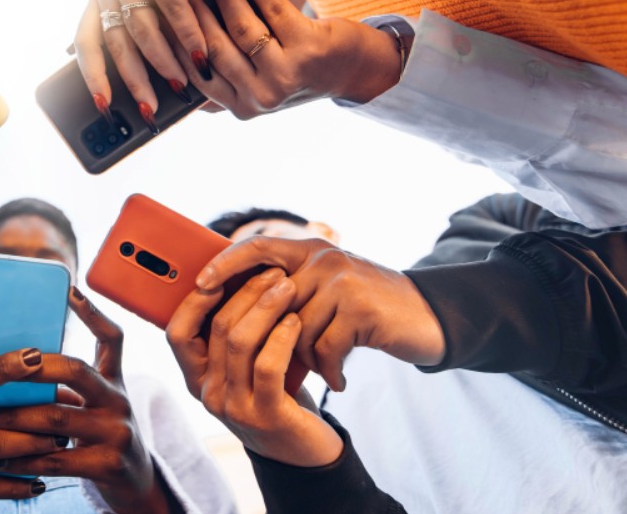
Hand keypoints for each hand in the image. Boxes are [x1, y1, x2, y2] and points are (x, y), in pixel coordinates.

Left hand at [0, 288, 174, 513]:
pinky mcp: (108, 465)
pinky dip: (22, 459)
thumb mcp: (92, 406)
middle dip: (31, 368)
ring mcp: (117, 432)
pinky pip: (56, 459)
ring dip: (12, 418)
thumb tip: (5, 370)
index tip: (70, 289)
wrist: (136, 484)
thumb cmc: (99, 437)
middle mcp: (119, 400)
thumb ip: (64, 387)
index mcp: (113, 381)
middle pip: (75, 370)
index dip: (93, 312)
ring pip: (55, 418)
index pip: (112, 338)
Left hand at [75, 0, 213, 126]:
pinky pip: (172, 11)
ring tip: (179, 84)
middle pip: (115, 43)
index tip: (102, 104)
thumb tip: (157, 82)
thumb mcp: (155, 1)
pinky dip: (188, 36)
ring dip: (163, 62)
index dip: (93, 75)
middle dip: (134, 81)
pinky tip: (199, 56)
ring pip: (143, 30)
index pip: (86, 41)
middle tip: (149, 108)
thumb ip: (151, 32)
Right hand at [168, 268, 342, 466]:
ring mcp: (233, 407)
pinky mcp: (265, 416)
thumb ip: (233, 337)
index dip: (194, 300)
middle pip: (216, 328)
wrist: (303, 451)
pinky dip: (282, 336)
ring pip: (240, 342)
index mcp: (196, 378)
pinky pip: (267, 365)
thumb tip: (233, 277)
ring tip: (288, 287)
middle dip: (246, 292)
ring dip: (266, 307)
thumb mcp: (245, 367)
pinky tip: (295, 321)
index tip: (221, 272)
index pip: (177, 333)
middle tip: (273, 272)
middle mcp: (208, 393)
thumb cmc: (275, 396)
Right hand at [172, 0, 400, 118]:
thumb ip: (221, 88)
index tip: (167, 14)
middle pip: (215, 49)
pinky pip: (271, 9)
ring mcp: (285, 75)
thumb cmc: (297, 73)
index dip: (180, 42)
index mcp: (242, 107)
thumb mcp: (256, 88)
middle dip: (196, 13)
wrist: (351, 70)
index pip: (199, 72)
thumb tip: (176, 73)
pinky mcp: (307, 48)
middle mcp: (261, 97)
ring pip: (241, 28)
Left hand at [197, 237, 444, 390]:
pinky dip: (329, 370)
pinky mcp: (360, 308)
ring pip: (296, 330)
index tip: (200, 286)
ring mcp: (342, 281)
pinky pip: (324, 347)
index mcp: (309, 250)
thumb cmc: (365, 310)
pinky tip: (338, 380)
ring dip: (306, 359)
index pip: (256, 247)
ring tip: (323, 369)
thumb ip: (290, 290)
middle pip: (271, 303)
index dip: (225, 264)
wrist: (426, 318)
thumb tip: (232, 308)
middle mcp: (323, 258)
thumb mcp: (326, 290)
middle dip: (271, 339)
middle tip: (277, 364)